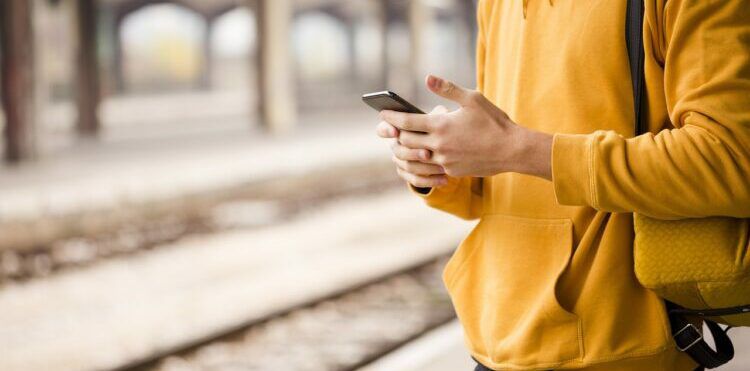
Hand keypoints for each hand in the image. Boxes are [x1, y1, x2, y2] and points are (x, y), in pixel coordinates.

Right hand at [376, 106, 449, 187]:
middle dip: (413, 152)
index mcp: (397, 127)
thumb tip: (440, 111)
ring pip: (407, 166)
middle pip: (398, 150)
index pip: (383, 129)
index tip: (396, 132)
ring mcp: (401, 160)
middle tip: (427, 154)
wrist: (447, 144)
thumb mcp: (440, 117)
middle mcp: (396, 144)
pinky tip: (444, 179)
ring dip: (425, 167)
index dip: (386, 130)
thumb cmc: (440, 125)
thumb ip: (436, 114)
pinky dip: (430, 180)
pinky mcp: (409, 174)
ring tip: (442, 167)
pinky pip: (415, 180)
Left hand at [378, 75, 552, 179]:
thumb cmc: (494, 121)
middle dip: (395, 134)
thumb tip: (427, 78)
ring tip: (402, 142)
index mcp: (441, 125)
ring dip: (405, 150)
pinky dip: (423, 159)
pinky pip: (431, 167)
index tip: (382, 113)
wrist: (512, 150)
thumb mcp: (472, 99)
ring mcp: (444, 161)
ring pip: (415, 157)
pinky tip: (423, 154)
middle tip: (389, 128)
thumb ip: (447, 89)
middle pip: (406, 141)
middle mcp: (439, 145)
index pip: (406, 122)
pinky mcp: (451, 172)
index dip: (391, 117)